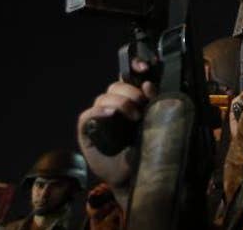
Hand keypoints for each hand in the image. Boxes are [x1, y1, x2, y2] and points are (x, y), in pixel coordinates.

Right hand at [76, 58, 155, 196]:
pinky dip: (99, 112)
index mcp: (132, 100)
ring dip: (119, 102)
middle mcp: (115, 105)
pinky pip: (88, 115)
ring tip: (133, 116)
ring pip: (105, 97)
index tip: (145, 66)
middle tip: (142, 105)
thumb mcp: (155, 124)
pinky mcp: (87, 129)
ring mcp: (100, 116)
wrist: (134, 177)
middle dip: (131, 91)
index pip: (130, 76)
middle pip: (117, 85)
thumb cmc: (146, 149)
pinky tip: (110, 115)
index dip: (135, 66)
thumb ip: (154, 104)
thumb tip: (150, 85)